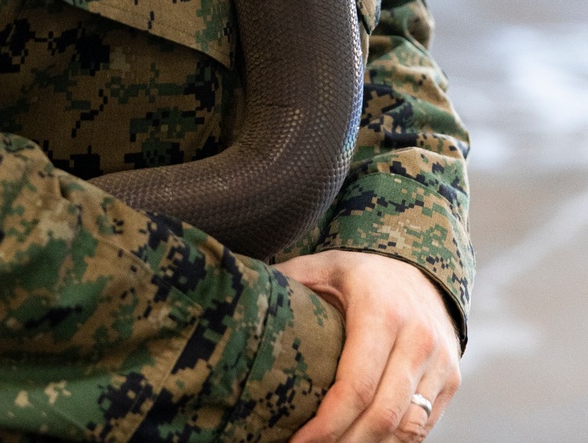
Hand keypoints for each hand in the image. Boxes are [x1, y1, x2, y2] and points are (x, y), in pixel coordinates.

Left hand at [274, 250, 459, 441]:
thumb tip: (239, 299)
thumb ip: (289, 281)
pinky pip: (423, 428)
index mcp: (382, 311)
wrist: (424, 271)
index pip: (356, 386)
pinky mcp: (451, 381)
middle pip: (382, 417)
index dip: (327, 425)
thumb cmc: (363, 274)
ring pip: (407, 430)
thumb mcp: (324, 266)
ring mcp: (440, 362)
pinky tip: (363, 442)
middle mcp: (418, 338)